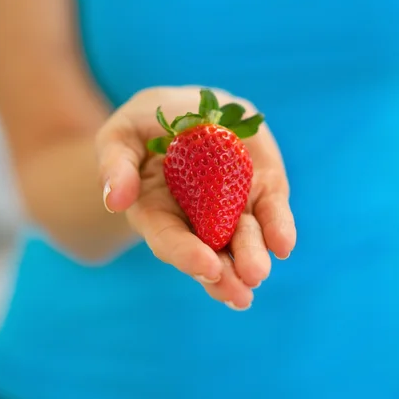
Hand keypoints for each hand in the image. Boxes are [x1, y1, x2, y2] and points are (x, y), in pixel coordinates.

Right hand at [96, 86, 295, 309]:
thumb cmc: (148, 122)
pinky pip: (272, 211)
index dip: (186, 254)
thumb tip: (115, 200)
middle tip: (239, 293)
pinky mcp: (261, 189)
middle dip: (224, 274)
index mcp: (157, 210)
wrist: (194, 105)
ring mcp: (232, 205)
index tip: (206, 267)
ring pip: (244, 239)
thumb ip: (116, 164)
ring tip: (257, 273)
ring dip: (252, 257)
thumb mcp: (123, 134)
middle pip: (210, 252)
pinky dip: (278, 228)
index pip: (169, 238)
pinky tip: (282, 244)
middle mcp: (196, 218)